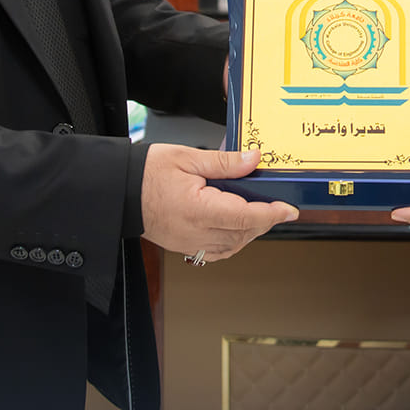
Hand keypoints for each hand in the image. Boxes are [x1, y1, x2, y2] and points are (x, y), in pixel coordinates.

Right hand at [141, 145, 297, 261]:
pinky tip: (237, 228)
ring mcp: (189, 243)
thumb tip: (253, 159)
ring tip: (258, 213)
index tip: (289, 210)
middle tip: (277, 206)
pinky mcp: (184, 246)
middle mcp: (195, 232)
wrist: (120, 191)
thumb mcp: (188, 157)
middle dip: (265, 221)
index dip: (272, 214)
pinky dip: (233, 242)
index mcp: (197, 208)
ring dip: (251, 232)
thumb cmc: (148, 172)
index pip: (245, 216)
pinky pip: (217, 252)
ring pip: (233, 245)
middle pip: (243, 233)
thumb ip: (225, 162)